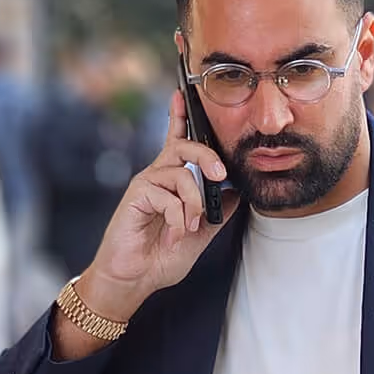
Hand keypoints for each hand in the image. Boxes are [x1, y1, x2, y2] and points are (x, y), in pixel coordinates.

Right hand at [76, 92, 228, 325]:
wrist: (135, 280)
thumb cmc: (160, 258)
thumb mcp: (200, 234)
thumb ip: (216, 213)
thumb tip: (238, 193)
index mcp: (171, 182)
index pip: (177, 141)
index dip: (180, 116)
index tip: (184, 93)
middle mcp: (157, 177)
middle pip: (185, 146)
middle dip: (208, 157)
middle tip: (222, 177)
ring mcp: (146, 184)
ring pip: (181, 174)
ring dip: (193, 205)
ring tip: (187, 228)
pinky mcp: (136, 196)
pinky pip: (167, 196)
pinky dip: (177, 218)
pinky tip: (172, 234)